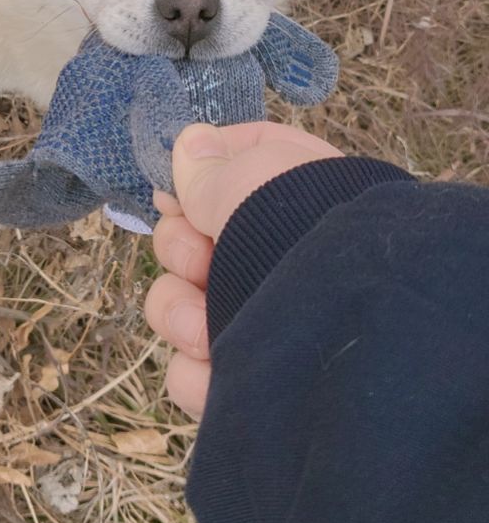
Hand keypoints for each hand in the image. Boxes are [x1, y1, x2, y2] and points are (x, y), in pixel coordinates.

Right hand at [144, 121, 341, 417]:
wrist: (350, 325)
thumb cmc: (305, 231)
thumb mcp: (253, 176)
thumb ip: (210, 167)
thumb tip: (192, 143)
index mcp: (288, 199)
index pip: (230, 174)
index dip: (191, 182)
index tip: (172, 194)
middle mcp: (272, 258)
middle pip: (189, 243)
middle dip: (180, 251)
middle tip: (197, 259)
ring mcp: (258, 320)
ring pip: (179, 307)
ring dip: (179, 313)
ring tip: (201, 328)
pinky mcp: (247, 379)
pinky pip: (190, 372)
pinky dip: (196, 372)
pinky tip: (216, 365)